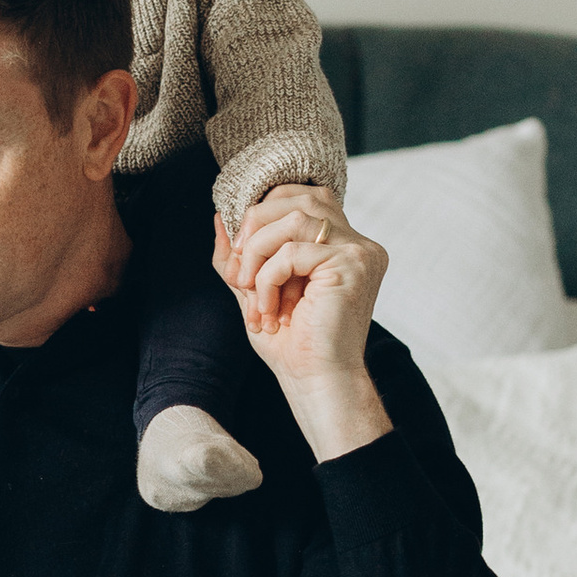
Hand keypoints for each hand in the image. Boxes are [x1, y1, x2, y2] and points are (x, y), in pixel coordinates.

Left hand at [226, 181, 352, 331]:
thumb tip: (218, 217)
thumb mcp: (254, 289)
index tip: (240, 252)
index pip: (300, 196)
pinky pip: (294, 251)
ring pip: (294, 217)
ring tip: (251, 290)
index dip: (262, 214)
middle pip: (297, 196)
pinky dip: (269, 277)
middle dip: (255, 226)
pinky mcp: (353, 264)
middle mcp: (356, 242)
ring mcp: (358, 251)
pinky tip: (270, 308)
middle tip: (240, 269)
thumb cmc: (290, 342)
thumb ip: (240, 254)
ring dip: (258, 253)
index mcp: (340, 244)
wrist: (314, 380)